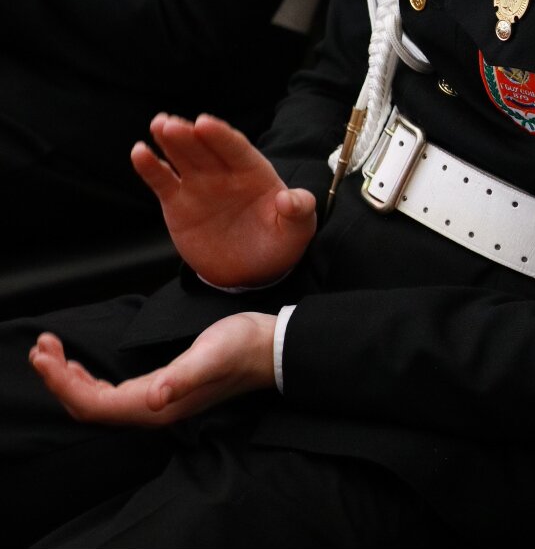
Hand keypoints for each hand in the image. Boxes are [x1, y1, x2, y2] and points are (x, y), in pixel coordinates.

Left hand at [29, 312, 277, 425]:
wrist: (269, 349)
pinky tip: (78, 367)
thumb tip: (153, 398)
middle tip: (42, 347)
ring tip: (50, 352)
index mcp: (156, 405)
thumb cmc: (242, 347)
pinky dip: (85, 381)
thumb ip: (181, 378)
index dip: (61, 383)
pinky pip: (108, 396)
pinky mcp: (159, 392)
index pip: (92, 404)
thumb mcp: (211, 356)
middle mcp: (150, 410)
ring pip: (95, 402)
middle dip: (57, 380)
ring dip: (67, 380)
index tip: (45, 354)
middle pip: (87, 406)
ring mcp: (154, 403)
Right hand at [131, 113, 316, 287]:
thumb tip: (289, 198)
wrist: (251, 271)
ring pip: (183, 158)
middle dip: (189, 135)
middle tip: (170, 123)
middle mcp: (225, 174)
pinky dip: (150, 168)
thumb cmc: (279, 243)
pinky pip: (163, 182)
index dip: (221, 136)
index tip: (205, 123)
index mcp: (255, 173)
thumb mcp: (298, 229)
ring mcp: (200, 186)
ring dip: (170, 142)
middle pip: (205, 149)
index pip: (237, 150)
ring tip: (158, 125)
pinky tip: (139, 152)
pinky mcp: (178, 203)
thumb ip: (299, 211)